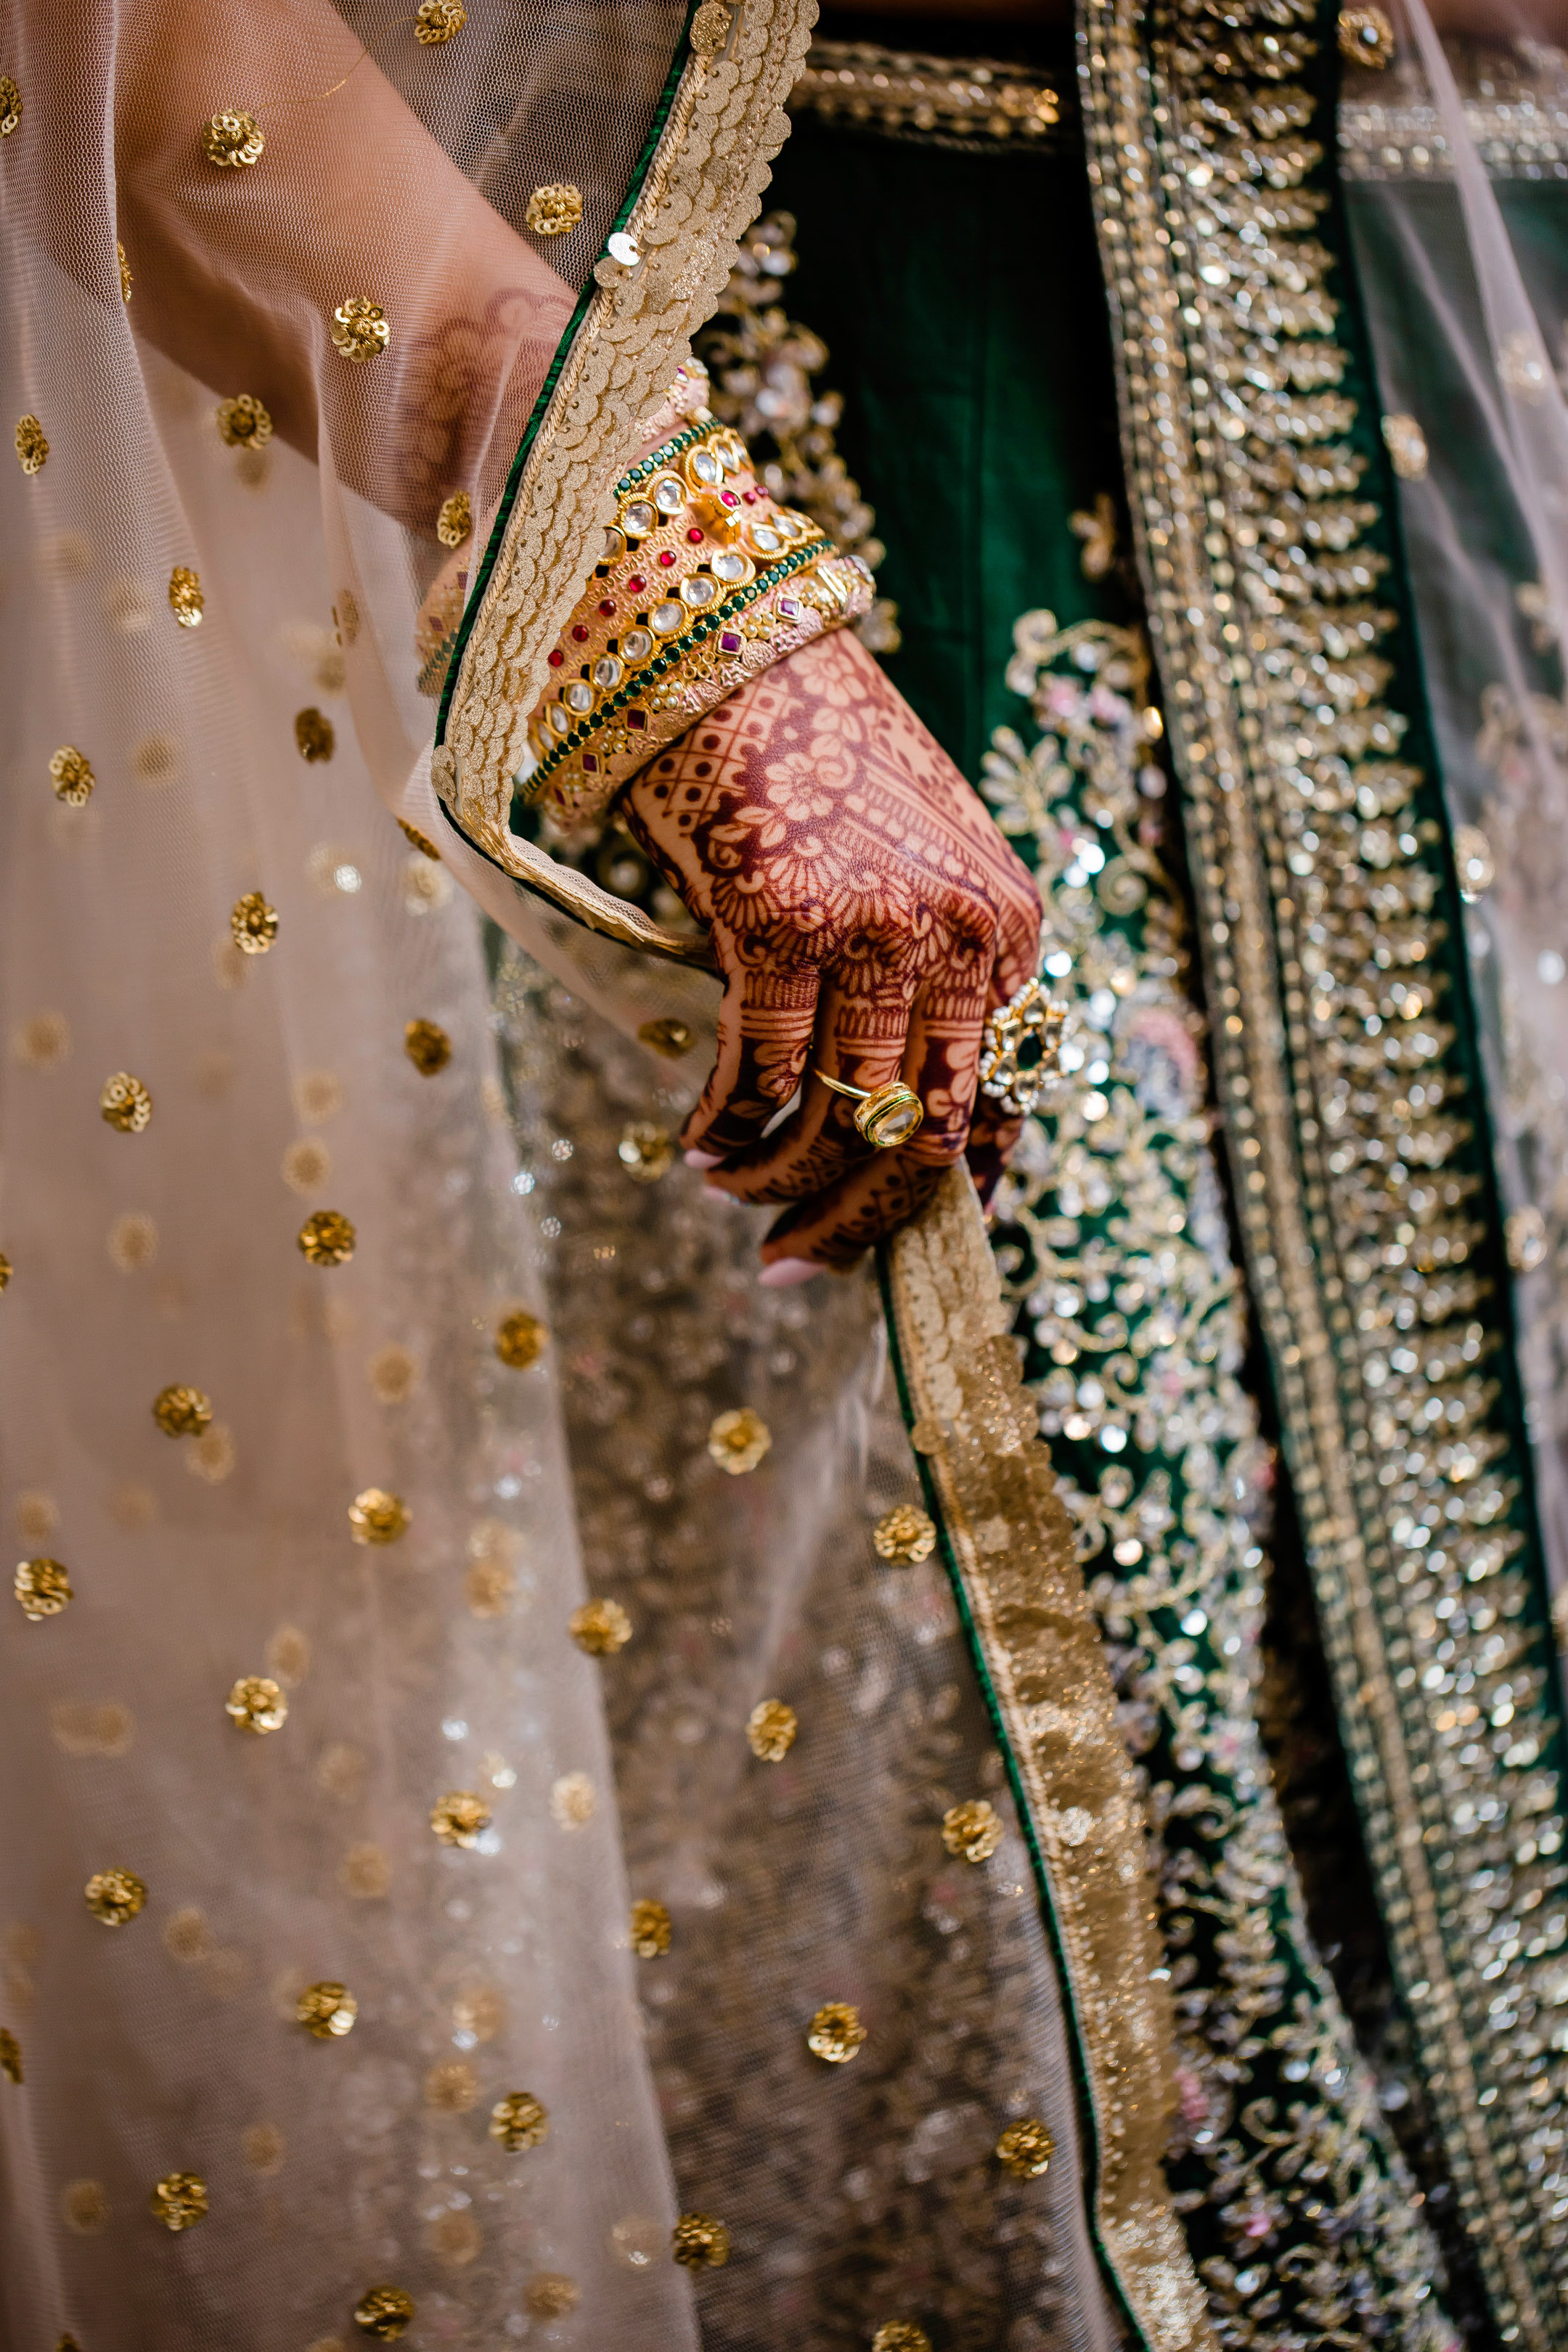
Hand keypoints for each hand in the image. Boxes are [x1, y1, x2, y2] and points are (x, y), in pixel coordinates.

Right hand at [620, 630, 1041, 1274]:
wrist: (728, 649)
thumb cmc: (810, 760)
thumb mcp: (905, 869)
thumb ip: (920, 978)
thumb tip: (885, 1114)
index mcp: (1008, 929)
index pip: (1003, 1106)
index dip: (945, 1200)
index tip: (887, 1250)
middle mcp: (962, 935)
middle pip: (927, 1137)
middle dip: (857, 1223)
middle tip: (791, 1263)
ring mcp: (878, 928)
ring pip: (841, 1120)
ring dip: (775, 1181)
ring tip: (728, 1190)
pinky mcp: (785, 921)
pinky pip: (758, 1076)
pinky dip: (722, 1127)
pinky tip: (694, 1141)